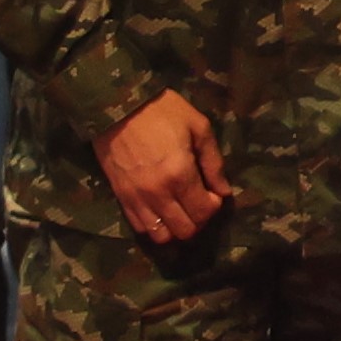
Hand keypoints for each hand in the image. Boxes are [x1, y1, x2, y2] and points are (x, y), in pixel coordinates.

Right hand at [98, 90, 230, 244]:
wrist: (117, 105)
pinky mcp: (121, 198)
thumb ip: (214, 163)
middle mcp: (158, 193)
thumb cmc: (162, 111)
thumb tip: (224, 192)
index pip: (203, 212)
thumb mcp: (198, 127)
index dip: (214, 207)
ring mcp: (137, 198)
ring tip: (180, 210)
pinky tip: (161, 210)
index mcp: (180, 174)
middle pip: (185, 230)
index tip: (213, 193)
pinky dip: (154, 226)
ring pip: (161, 236)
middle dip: (198, 220)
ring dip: (176, 228)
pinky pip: (140, 228)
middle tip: (198, 202)